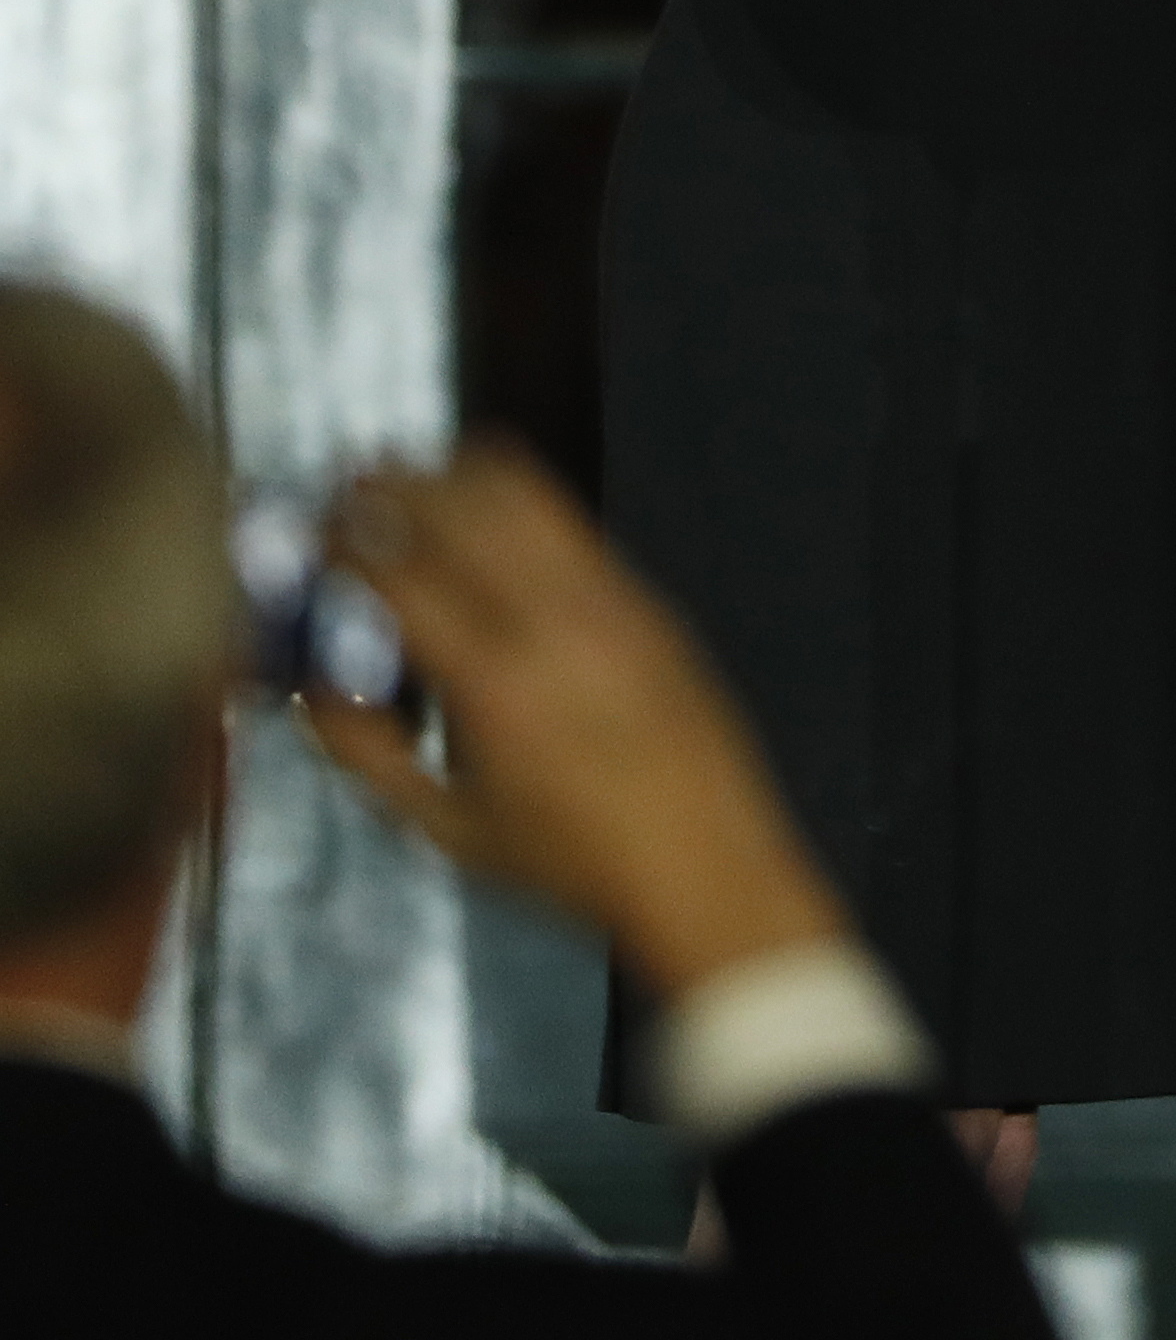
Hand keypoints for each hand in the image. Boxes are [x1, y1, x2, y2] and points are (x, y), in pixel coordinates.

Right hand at [297, 443, 847, 1001]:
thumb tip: (305, 689)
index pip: (399, 574)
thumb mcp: (447, 827)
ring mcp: (613, 601)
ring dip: (461, 477)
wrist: (705, 862)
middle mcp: (555, 620)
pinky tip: (491, 527)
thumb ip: (367, 753)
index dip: (342, 544)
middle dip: (395, 484)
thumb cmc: (567, 860)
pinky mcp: (649, 602)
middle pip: (463, 505)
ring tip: (415, 481)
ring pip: (529, 495)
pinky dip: (520, 508)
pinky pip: (573, 529)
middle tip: (348, 485)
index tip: (308, 536)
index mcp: (494, 679)